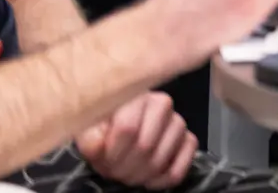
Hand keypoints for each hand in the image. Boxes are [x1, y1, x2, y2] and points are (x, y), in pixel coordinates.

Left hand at [75, 92, 194, 189]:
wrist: (121, 127)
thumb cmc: (103, 125)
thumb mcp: (88, 127)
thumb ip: (89, 136)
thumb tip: (98, 147)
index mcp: (137, 96)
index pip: (127, 128)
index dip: (111, 152)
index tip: (101, 160)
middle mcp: (164, 105)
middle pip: (145, 147)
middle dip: (124, 168)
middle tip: (112, 171)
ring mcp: (179, 123)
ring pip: (160, 159)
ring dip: (139, 176)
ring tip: (126, 173)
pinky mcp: (189, 140)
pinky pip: (179, 169)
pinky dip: (161, 181)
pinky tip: (148, 180)